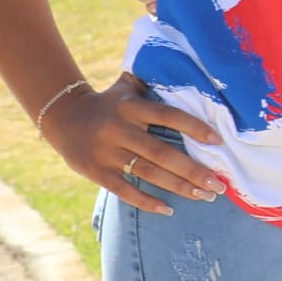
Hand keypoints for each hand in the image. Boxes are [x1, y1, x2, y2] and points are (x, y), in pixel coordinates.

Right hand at [43, 75, 225, 215]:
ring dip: (179, 187)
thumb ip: (153, 82)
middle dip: (194, 171)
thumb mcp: (126, 88)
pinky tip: (169, 209)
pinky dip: (146, 202)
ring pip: (148, 173)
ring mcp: (106, 152)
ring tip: (206, 196)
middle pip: (162, 153)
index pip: (167, 115)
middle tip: (220, 184)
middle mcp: (118, 129)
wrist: (61, 116)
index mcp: (130, 107)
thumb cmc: (108, 103)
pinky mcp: (95, 171)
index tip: (219, 141)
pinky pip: (124, 190)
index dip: (193, 127)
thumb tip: (189, 70)